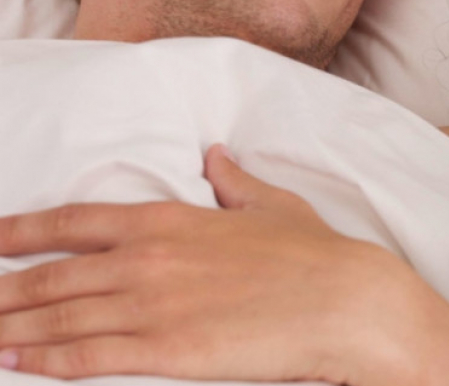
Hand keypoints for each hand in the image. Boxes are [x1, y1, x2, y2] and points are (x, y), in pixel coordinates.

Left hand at [0, 145, 432, 382]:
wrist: (346, 300)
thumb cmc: (314, 253)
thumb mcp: (273, 205)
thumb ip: (234, 181)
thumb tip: (215, 155)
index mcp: (169, 219)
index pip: (74, 221)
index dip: (21, 232)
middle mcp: (148, 259)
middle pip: (51, 275)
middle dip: (0, 290)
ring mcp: (153, 306)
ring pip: (58, 316)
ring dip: (9, 326)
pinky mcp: (167, 351)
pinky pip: (88, 356)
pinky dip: (44, 358)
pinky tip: (15, 361)